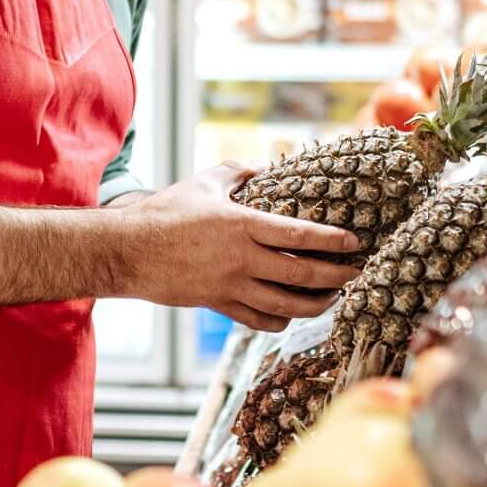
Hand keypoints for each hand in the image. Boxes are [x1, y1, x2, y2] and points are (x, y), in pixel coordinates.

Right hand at [111, 162, 363, 331]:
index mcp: (242, 225)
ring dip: (316, 305)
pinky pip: (259, 320)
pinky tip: (291, 313)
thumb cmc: (165, 212)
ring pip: (285, 304)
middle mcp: (241, 259)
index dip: (331, 241)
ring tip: (334, 298)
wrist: (129, 251)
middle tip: (357, 274)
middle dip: (335, 277)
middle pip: (301, 275)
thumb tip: (268, 166)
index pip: (299, 235)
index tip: (354, 243)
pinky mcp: (218, 304)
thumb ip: (240, 172)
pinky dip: (281, 320)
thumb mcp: (205, 182)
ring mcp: (230, 286)